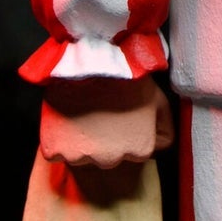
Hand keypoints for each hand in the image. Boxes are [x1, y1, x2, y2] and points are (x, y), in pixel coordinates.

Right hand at [40, 73, 172, 169]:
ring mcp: (83, 157)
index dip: (126, 133)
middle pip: (107, 157)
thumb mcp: (158, 100)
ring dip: (80, 140)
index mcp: (138, 150)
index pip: (133, 152)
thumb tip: (160, 146)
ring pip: (82, 156)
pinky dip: (58, 141)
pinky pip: (56, 153)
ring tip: (82, 112)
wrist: (91, 60)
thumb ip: (165, 128)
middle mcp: (112, 160)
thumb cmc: (125, 77)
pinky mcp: (57, 150)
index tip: (118, 115)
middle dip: (103, 140)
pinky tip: (64, 120)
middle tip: (99, 112)